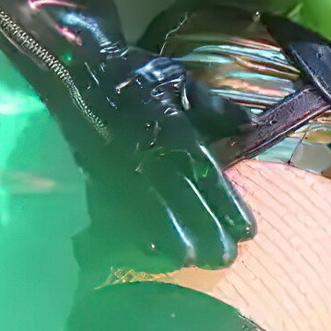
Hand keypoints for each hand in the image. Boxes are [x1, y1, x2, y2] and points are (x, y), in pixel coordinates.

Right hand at [69, 44, 256, 271]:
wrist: (80, 67)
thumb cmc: (137, 74)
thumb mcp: (181, 81)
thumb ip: (215, 109)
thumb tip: (251, 127)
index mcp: (170, 124)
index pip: (203, 168)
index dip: (225, 200)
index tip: (248, 230)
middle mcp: (145, 148)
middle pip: (178, 194)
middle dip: (202, 228)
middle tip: (225, 259)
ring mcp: (118, 164)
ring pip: (146, 206)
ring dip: (169, 236)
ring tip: (190, 263)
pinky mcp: (96, 174)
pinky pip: (113, 208)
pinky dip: (129, 231)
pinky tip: (144, 253)